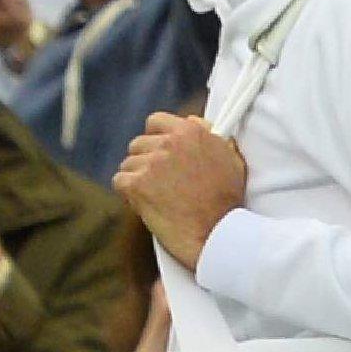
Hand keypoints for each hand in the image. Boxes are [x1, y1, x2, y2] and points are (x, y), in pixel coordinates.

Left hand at [115, 113, 246, 270]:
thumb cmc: (227, 198)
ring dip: (137, 177)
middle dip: (145, 159)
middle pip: (138, 143)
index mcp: (190, 131)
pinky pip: (119, 181)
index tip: (159, 148)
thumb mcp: (230, 157)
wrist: (216, 230)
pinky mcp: (136, 185)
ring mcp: (151, 163)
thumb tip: (193, 122)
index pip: (156, 121)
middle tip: (158, 178)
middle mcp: (168, 143)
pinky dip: (128, 193)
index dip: (156, 135)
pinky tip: (144, 202)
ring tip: (154, 193)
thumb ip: (210, 136)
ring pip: (128, 164)